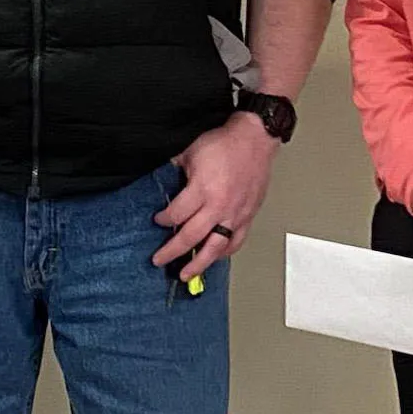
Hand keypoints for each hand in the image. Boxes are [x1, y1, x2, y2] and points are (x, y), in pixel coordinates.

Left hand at [151, 113, 278, 280]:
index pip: (176, 214)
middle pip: (191, 236)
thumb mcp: (190, 152)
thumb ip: (175, 171)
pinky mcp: (248, 216)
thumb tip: (162, 182)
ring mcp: (235, 214)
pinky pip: (235, 242)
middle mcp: (219, 205)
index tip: (158, 221)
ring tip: (187, 274)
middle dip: (172, 251)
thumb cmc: (225, 144)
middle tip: (159, 259)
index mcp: (202, 189)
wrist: (254, 139)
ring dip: (199, 263)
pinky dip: (224, 253)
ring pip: (215, 247)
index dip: (163, 220)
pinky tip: (215, 257)